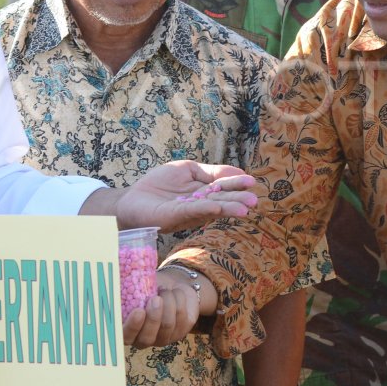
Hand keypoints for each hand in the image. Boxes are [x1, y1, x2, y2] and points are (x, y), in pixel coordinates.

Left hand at [116, 160, 257, 233]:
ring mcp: (188, 212)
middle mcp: (200, 205)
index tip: (251, 181)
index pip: (223, 187)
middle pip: (221, 201)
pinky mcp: (174, 216)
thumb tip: (236, 171)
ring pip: (211, 209)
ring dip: (228, 209)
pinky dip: (204, 210)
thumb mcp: (187, 169)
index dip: (236, 184)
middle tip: (253, 200)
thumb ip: (210, 171)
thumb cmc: (159, 184)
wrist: (132, 199)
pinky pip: (191, 211)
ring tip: (244, 209)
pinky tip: (217, 208)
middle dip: (237, 200)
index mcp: (204, 192)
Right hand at [122, 283, 197, 347]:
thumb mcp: (137, 287)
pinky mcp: (181, 332)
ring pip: (167, 325)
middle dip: (153, 317)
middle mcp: (145, 339)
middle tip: (156, 299)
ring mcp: (164, 338)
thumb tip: (119, 278)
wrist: (171, 287)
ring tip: (164, 289)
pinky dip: (178, 299)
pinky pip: (181, 317)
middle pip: (147, 338)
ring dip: (167, 302)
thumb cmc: (148, 288)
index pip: (126, 337)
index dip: (132, 327)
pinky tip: (175, 292)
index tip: (138, 311)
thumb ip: (127, 289)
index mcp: (129, 330)